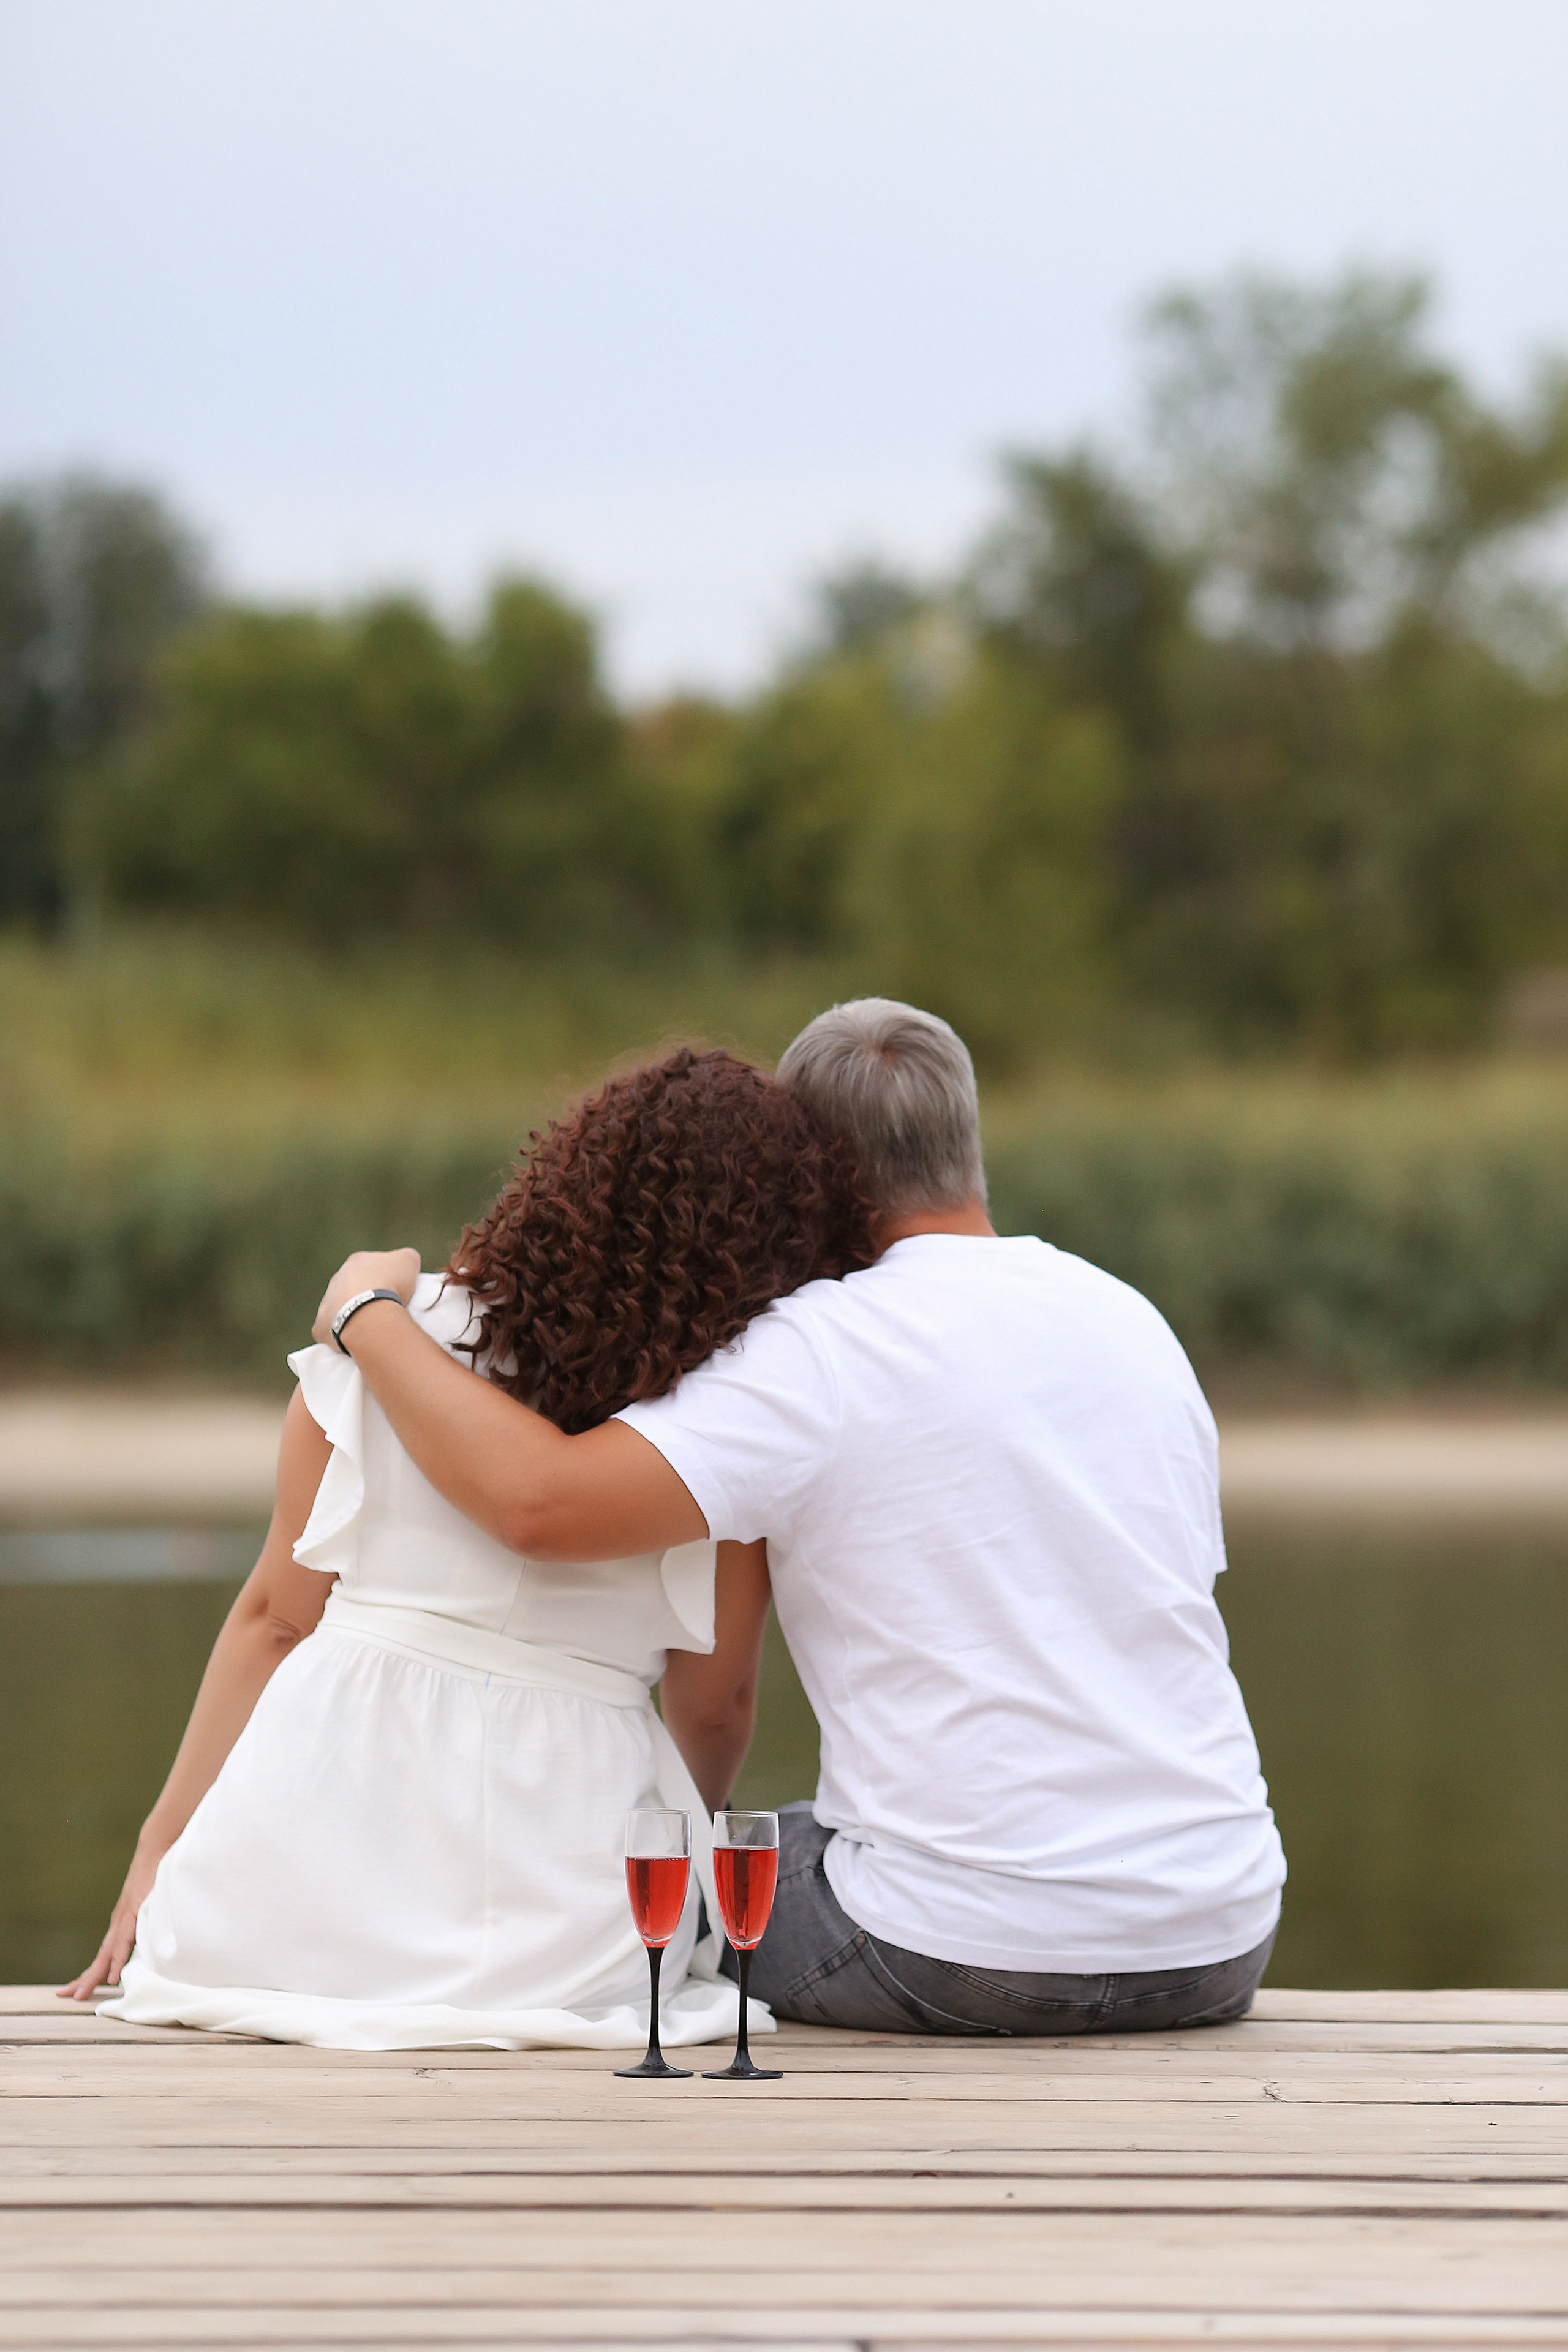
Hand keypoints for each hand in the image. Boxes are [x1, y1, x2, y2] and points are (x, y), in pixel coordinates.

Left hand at [59, 1829, 168, 1999]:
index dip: (92, 1971)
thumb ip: (151, 1919)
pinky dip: (118, 1959)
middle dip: (84, 1979)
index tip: (79, 1989)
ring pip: (107, 1953)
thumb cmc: (158, 1873)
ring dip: (94, 1975)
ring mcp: (126, 1916)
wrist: (158, 1846)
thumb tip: (156, 1936)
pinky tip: (112, 1975)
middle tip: (67, 1997)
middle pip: (99, 1957)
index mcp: (123, 1923)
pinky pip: (125, 1940)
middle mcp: (119, 1922)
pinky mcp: (135, 1910)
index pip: (104, 1952)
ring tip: (82, 1994)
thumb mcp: (154, 1902)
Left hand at [311, 1247, 421, 1346]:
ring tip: (370, 1325)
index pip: (369, 1267)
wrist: (369, 1313)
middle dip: (364, 1295)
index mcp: (357, 1261)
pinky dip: (338, 1333)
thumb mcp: (408, 1261)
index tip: (393, 1289)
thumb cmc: (390, 1285)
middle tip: (382, 1308)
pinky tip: (353, 1338)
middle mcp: (337, 1279)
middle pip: (352, 1286)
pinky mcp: (321, 1325)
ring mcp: (326, 1302)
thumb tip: (405, 1261)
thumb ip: (406, 1257)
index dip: (383, 1277)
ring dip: (351, 1313)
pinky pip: (329, 1329)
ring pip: (339, 1307)